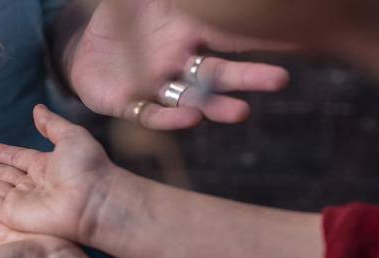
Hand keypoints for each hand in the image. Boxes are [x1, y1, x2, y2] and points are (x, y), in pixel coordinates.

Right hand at [0, 105, 123, 244]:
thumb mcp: (71, 137)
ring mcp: (22, 202)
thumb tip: (37, 109)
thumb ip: (51, 124)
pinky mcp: (13, 216)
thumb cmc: (88, 168)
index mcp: (46, 166)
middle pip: (1, 174)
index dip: (1, 154)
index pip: (16, 158)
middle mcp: (32, 185)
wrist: (93, 201)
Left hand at [67, 0, 290, 128]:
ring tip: (241, 112)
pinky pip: (152, 113)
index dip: (259, 38)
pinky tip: (192, 120)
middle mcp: (181, 61)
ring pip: (193, 98)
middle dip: (249, 77)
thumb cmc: (122, 15)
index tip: (294, 36)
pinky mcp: (130, 104)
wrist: (83, 43)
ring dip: (217, 106)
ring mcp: (158, 84)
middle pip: (220, 72)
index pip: (230, 35)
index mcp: (190, 30)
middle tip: (281, 80)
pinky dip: (170, 118)